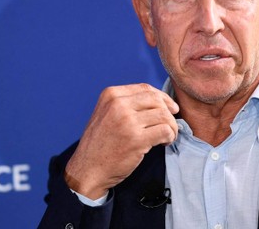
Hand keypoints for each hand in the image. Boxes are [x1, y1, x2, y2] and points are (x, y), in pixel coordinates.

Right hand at [64, 84, 178, 199]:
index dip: (162, 97)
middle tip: (171, 124)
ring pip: (164, 115)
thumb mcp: (106, 114)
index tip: (169, 107)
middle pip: (156, 100)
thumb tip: (159, 101)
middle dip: (169, 111)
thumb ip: (126, 104)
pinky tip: (164, 143)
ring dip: (171, 126)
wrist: (88, 170)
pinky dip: (170, 136)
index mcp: (111, 95)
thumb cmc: (100, 144)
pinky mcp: (137, 139)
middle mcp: (118, 104)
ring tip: (168, 136)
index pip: (145, 88)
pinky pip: (165, 130)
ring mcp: (128, 122)